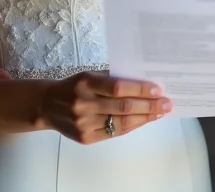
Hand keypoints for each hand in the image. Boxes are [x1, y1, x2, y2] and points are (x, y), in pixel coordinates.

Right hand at [40, 71, 171, 143]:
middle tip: (166, 103)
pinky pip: (113, 133)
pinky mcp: (85, 138)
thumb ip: (111, 79)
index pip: (118, 87)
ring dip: (144, 118)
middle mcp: (84, 103)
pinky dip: (131, 127)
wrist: (47, 105)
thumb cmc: (73, 85)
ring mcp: (84, 123)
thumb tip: (142, 83)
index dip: (139, 89)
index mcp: (86, 83)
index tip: (158, 89)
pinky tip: (143, 121)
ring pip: (120, 123)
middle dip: (148, 106)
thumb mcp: (89, 75)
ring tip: (159, 113)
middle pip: (122, 107)